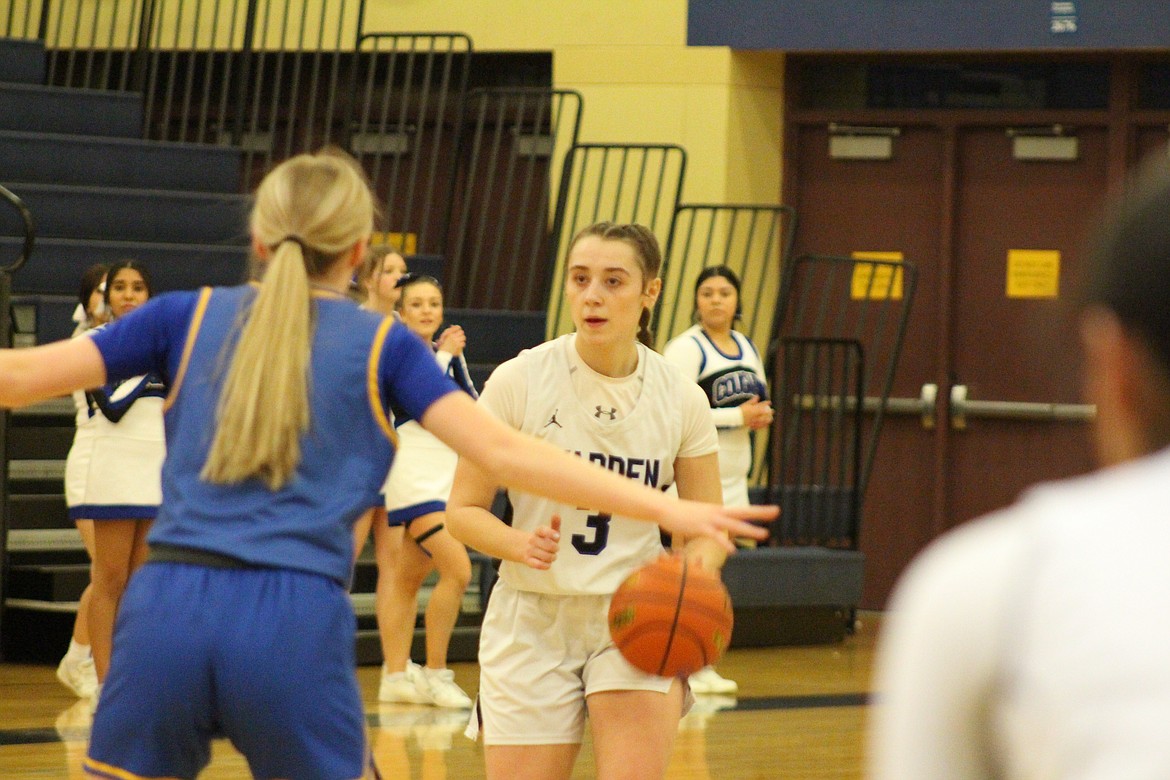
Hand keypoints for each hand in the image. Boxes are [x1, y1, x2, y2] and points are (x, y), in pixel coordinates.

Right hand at [436, 325, 465, 356]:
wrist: (443, 355)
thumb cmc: (442, 346)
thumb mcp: (443, 337)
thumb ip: (448, 331)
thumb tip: (452, 325)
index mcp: (449, 334)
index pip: (457, 327)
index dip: (458, 328)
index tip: (458, 329)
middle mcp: (453, 337)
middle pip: (461, 332)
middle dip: (460, 334)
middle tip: (459, 336)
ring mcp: (456, 341)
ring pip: (463, 337)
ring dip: (462, 339)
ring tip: (459, 341)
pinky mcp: (459, 346)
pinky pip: (463, 343)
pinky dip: (462, 344)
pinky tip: (460, 346)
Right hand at [521, 514, 560, 569]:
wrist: (522, 547)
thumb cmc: (540, 539)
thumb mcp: (547, 531)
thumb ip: (554, 524)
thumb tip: (556, 514)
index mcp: (537, 531)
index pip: (542, 530)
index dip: (550, 533)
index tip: (557, 536)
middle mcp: (532, 540)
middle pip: (548, 546)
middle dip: (555, 548)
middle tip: (555, 548)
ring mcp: (529, 551)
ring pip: (546, 556)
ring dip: (552, 557)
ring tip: (551, 556)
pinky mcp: (528, 561)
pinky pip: (539, 565)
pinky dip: (546, 565)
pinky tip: (547, 563)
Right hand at [661, 501, 775, 554]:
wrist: (664, 509)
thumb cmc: (681, 513)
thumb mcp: (700, 515)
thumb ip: (711, 521)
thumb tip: (718, 528)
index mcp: (718, 510)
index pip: (742, 510)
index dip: (758, 511)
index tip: (774, 510)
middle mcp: (717, 513)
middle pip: (742, 513)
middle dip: (760, 513)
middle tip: (777, 511)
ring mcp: (709, 520)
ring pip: (733, 524)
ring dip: (750, 530)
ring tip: (764, 535)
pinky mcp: (700, 527)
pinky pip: (715, 536)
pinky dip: (724, 543)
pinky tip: (733, 550)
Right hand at [741, 396, 772, 430]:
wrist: (734, 418)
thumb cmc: (740, 410)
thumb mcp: (746, 404)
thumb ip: (752, 401)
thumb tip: (757, 396)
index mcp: (753, 410)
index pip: (761, 406)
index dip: (766, 403)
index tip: (770, 402)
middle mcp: (754, 416)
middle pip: (764, 414)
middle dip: (769, 412)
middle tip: (773, 411)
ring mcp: (753, 421)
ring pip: (763, 421)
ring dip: (767, 419)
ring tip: (771, 419)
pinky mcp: (752, 426)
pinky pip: (759, 426)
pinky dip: (763, 425)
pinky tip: (766, 425)